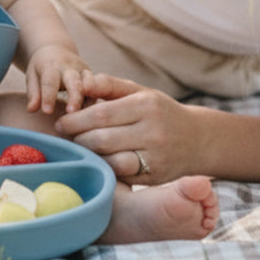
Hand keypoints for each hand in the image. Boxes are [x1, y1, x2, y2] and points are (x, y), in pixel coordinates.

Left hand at [25, 45, 93, 115]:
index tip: (47, 112)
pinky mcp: (93, 77)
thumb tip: (31, 110)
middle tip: (71, 113)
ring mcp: (84, 71)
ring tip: (87, 118)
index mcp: (51, 66)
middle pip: (74, 81)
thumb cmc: (41, 68)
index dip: (48, 96)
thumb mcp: (32, 76)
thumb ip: (33, 93)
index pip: (50, 81)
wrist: (57, 50)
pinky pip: (98, 90)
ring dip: (89, 101)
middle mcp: (70, 67)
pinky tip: (96, 117)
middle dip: (74, 97)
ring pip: (90, 85)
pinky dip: (97, 102)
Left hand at [54, 74, 201, 184]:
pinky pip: (122, 175)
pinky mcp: (155, 177)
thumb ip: (110, 85)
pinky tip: (97, 161)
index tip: (61, 122)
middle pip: (102, 139)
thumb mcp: (140, 92)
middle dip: (78, 138)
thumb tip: (83, 81)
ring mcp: (156, 157)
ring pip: (111, 160)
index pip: (101, 114)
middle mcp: (153, 132)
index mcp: (147, 106)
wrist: (198, 140)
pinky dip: (106, 168)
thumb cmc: (160, 112)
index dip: (76, 119)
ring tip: (79, 148)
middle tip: (64, 136)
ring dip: (90, 155)